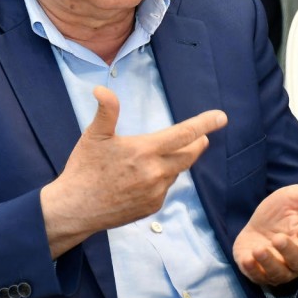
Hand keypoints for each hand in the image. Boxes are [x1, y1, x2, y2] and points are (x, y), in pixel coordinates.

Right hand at [40, 85, 226, 256]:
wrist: (76, 209)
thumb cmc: (84, 169)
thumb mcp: (93, 135)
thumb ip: (106, 111)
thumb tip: (102, 89)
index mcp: (145, 151)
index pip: (184, 133)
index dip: (204, 124)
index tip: (221, 117)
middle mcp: (156, 173)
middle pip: (189, 154)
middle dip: (197, 143)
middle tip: (200, 137)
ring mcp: (156, 192)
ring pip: (176, 172)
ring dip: (177, 161)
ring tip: (167, 155)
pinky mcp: (152, 207)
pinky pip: (165, 189)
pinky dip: (162, 179)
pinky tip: (147, 177)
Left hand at [233, 185, 297, 286]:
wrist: (254, 221)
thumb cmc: (280, 211)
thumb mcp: (297, 197)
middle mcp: (297, 260)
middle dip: (289, 252)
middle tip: (278, 238)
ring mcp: (278, 268)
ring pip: (280, 274)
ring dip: (270, 264)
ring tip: (259, 249)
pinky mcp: (258, 273)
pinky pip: (258, 277)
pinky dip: (252, 271)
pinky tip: (246, 259)